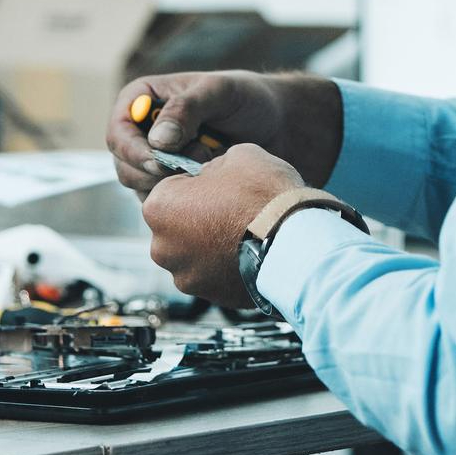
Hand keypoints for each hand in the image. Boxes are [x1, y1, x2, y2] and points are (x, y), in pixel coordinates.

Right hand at [106, 71, 342, 197]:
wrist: (281, 127)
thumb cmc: (249, 100)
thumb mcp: (220, 92)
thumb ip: (187, 109)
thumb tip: (157, 141)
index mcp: (143, 100)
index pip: (118, 131)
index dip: (132, 150)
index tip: (159, 161)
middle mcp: (143, 133)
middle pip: (125, 165)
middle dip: (157, 171)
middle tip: (195, 166)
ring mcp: (158, 163)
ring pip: (143, 189)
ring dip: (175, 185)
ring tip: (212, 168)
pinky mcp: (175, 187)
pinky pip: (166, 204)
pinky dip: (187, 200)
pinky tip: (214, 186)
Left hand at [142, 143, 303, 307]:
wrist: (296, 243)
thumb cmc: (263, 196)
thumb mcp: (236, 156)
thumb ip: (213, 166)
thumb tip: (212, 174)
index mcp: (159, 208)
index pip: (169, 189)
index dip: (194, 185)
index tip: (216, 187)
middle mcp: (163, 248)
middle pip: (176, 227)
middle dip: (197, 219)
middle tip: (231, 210)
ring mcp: (187, 277)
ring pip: (193, 255)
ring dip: (211, 246)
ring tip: (244, 234)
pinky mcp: (211, 297)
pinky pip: (214, 276)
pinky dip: (226, 267)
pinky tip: (250, 253)